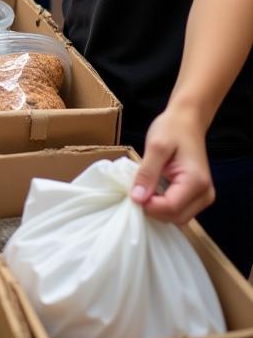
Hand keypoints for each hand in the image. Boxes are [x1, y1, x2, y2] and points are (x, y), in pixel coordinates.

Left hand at [130, 105, 215, 223]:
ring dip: (158, 208)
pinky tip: (153, 190)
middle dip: (153, 209)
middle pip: (176, 217)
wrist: (187, 121)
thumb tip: (137, 199)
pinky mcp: (197, 196)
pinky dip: (163, 204)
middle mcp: (205, 194)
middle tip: (137, 190)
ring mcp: (203, 197)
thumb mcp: (155, 147)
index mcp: (196, 182)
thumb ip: (147, 173)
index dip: (148, 205)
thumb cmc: (172, 129)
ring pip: (177, 217)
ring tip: (145, 188)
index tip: (132, 193)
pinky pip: (179, 209)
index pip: (171, 208)